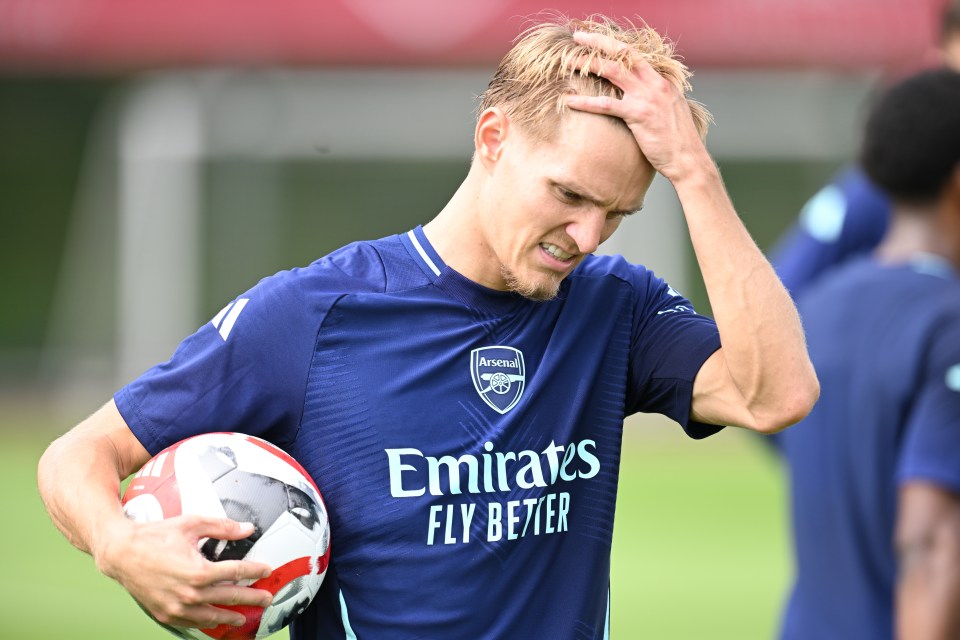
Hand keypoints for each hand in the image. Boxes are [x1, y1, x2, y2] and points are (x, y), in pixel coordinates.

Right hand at [94, 515, 273, 629]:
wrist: (121, 553)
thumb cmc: (154, 537)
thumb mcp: (192, 524)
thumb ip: (222, 527)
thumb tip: (246, 529)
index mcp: (199, 571)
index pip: (237, 572)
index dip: (255, 571)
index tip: (266, 571)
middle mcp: (190, 593)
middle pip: (230, 597)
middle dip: (251, 598)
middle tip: (265, 599)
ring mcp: (177, 607)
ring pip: (212, 616)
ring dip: (231, 616)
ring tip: (244, 617)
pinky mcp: (165, 614)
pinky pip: (192, 622)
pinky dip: (206, 622)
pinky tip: (214, 620)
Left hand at [565, 30, 712, 184]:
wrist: (687, 158)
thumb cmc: (676, 140)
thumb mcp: (669, 111)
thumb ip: (656, 98)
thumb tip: (639, 97)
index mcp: (661, 81)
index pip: (634, 54)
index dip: (613, 45)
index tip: (596, 40)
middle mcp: (654, 83)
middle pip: (623, 53)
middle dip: (598, 42)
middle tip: (578, 37)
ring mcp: (646, 97)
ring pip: (612, 71)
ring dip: (587, 64)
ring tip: (567, 63)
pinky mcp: (638, 114)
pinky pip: (606, 104)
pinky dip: (585, 102)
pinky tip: (569, 101)